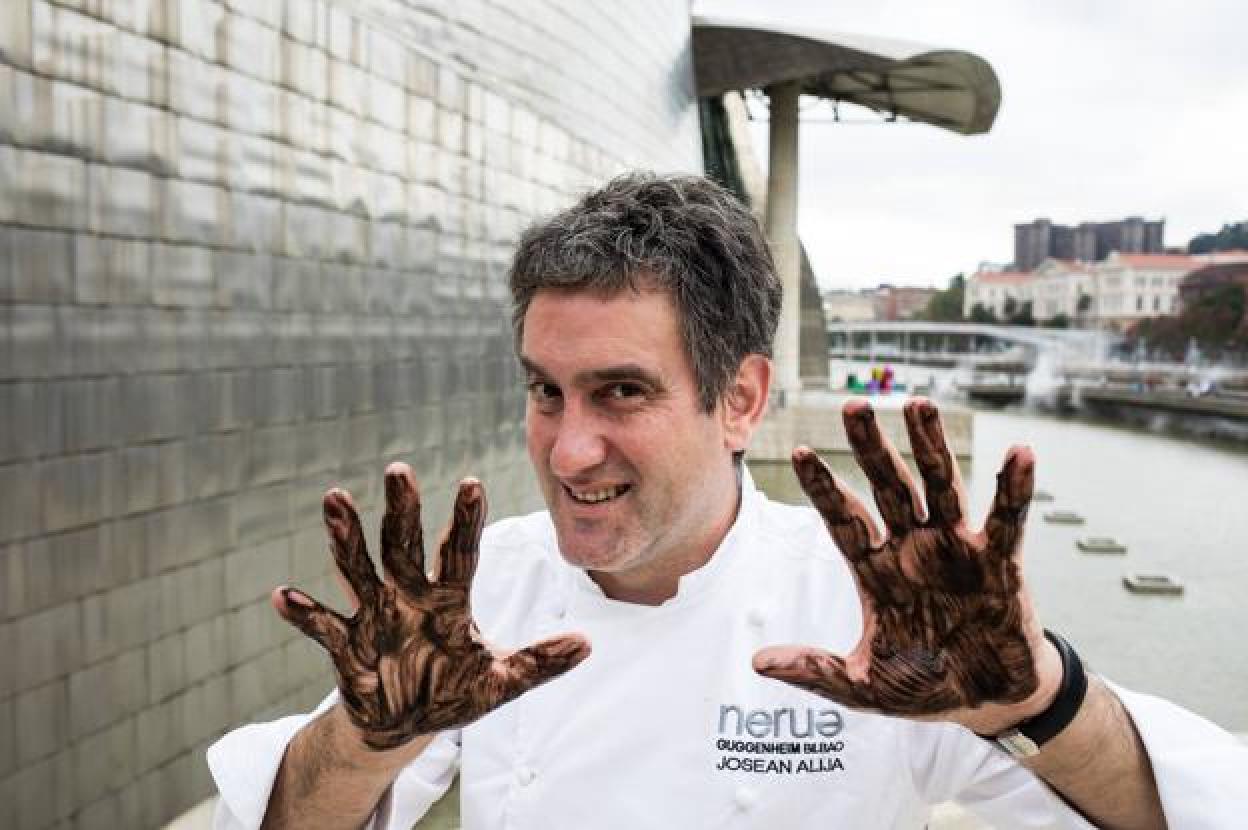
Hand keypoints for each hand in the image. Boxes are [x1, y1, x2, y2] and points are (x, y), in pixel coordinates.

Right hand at [274, 463, 590, 749]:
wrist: (406, 723)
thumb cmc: (453, 691)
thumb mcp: (500, 682)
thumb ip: (539, 663)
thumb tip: (588, 645)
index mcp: (449, 599)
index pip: (460, 552)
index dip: (465, 520)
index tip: (472, 483)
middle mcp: (409, 596)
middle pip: (405, 546)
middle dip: (402, 510)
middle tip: (399, 469)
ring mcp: (374, 616)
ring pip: (359, 569)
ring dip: (346, 538)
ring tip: (335, 499)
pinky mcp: (346, 647)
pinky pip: (323, 626)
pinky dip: (304, 613)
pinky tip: (284, 595)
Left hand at [753, 398, 1060, 734]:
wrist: (988, 704)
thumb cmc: (926, 687)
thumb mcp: (864, 685)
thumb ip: (816, 669)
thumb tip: (757, 663)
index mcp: (876, 569)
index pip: (843, 519)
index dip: (823, 487)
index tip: (798, 452)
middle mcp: (913, 547)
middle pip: (887, 487)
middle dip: (871, 448)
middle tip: (854, 406)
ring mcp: (956, 550)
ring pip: (939, 485)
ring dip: (930, 446)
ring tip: (918, 404)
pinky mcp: (1001, 563)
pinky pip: (1007, 519)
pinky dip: (1014, 487)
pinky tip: (1020, 453)